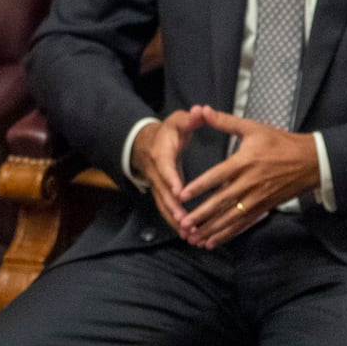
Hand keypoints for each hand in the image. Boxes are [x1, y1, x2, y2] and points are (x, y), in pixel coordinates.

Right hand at [131, 107, 206, 231]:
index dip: (171, 179)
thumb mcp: (178, 120)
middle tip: (186, 222)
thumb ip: (190, 118)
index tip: (178, 191)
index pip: (165, 167)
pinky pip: (166, 210)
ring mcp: (157, 186)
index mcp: (161, 154)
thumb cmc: (168, 132)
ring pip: (163, 205)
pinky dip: (174, 222)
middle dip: (174, 208)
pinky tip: (187, 235)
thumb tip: (199, 110)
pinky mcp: (160, 194)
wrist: (147, 143)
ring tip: (188, 235)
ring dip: (174, 220)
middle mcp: (157, 173)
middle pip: (163, 193)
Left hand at [174, 105, 318, 248]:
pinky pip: (243, 224)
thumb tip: (203, 110)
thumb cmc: (279, 142)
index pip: (217, 176)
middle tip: (183, 223)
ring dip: (212, 228)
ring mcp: (257, 198)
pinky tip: (213, 241)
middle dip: (201, 214)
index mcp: (244, 162)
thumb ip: (225, 121)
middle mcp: (249, 183)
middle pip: (222, 202)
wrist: (310, 161)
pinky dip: (227, 234)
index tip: (182, 195)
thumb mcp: (253, 128)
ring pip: (231, 217)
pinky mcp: (263, 208)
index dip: (200, 186)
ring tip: (194, 237)